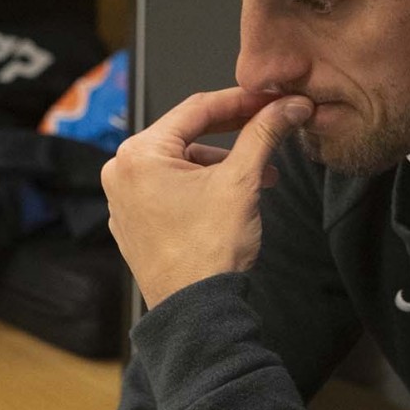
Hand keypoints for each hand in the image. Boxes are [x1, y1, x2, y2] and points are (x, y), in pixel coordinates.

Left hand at [101, 87, 311, 311]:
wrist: (195, 312)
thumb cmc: (207, 252)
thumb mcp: (242, 181)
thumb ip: (264, 135)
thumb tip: (287, 107)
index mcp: (139, 154)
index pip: (197, 108)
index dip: (242, 100)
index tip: (271, 98)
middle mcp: (122, 173)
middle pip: (188, 135)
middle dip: (235, 135)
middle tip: (271, 129)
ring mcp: (126, 201)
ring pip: (182, 164)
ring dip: (224, 165)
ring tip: (261, 177)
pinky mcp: (136, 224)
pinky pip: (171, 190)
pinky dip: (203, 186)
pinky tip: (233, 196)